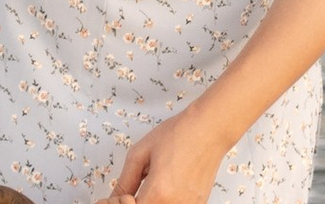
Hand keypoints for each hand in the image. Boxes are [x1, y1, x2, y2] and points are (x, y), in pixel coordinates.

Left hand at [107, 108, 230, 203]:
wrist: (210, 128)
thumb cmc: (180, 134)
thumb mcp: (141, 153)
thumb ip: (125, 181)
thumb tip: (114, 198)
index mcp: (158, 193)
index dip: (121, 203)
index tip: (119, 195)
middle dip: (134, 202)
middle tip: (133, 188)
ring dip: (151, 200)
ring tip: (152, 183)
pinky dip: (165, 200)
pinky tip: (167, 185)